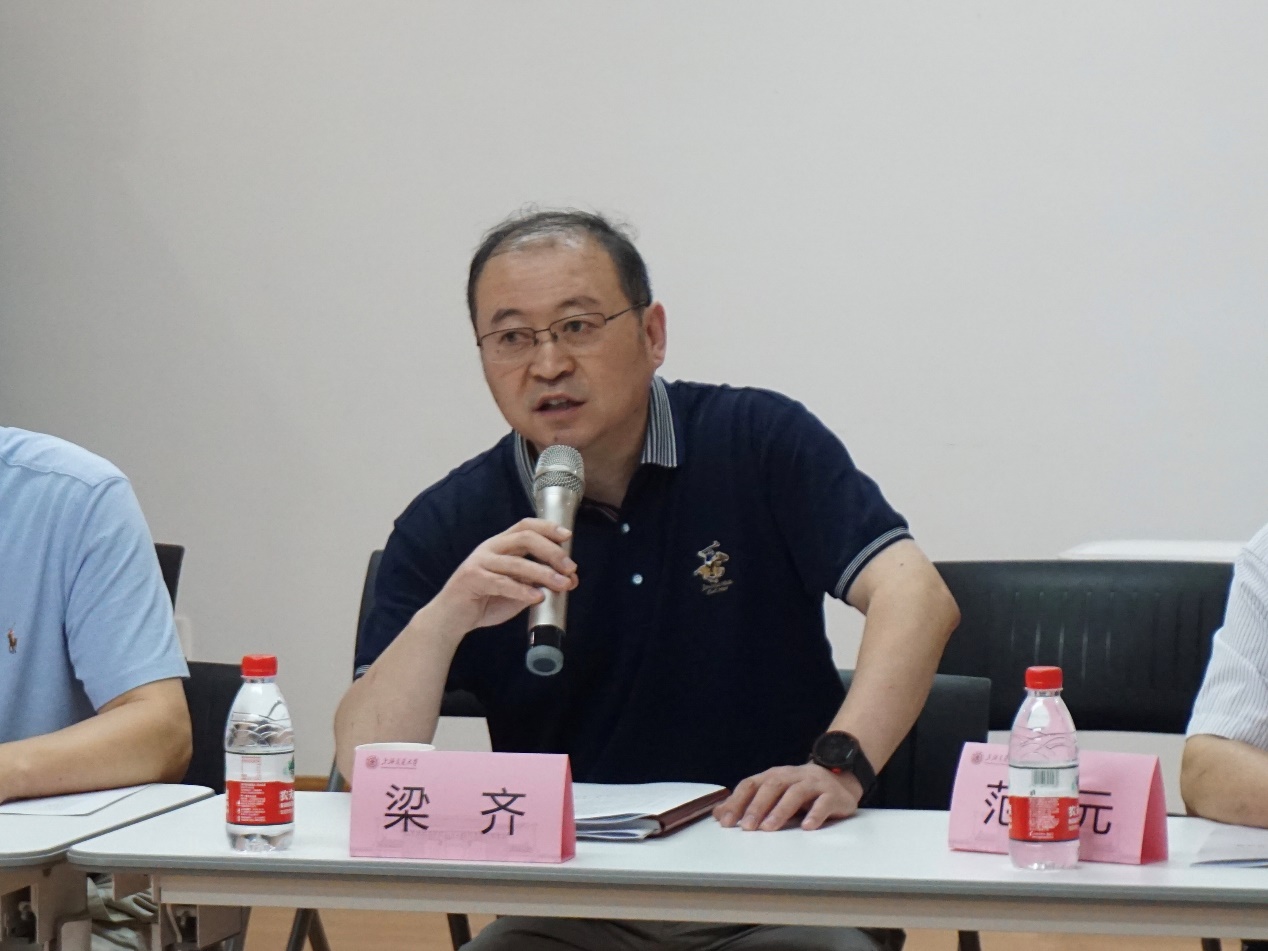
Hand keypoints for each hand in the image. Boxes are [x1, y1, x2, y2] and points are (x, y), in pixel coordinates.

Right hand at [427, 518, 577, 639]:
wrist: (450, 619)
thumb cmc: (484, 601)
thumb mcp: (517, 590)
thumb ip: (538, 583)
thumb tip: (569, 581)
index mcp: (500, 544)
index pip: (525, 526)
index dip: (547, 527)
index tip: (567, 536)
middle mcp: (490, 548)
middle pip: (525, 538)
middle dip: (552, 551)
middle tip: (570, 567)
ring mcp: (479, 562)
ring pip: (516, 562)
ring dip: (543, 573)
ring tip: (562, 584)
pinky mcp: (472, 579)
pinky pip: (502, 583)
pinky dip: (523, 590)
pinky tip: (537, 597)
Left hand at [713, 763, 862, 830]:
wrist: (839, 779)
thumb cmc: (800, 790)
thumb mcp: (772, 794)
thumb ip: (746, 803)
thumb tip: (718, 814)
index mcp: (773, 776)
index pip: (751, 785)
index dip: (737, 802)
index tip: (725, 822)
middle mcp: (791, 776)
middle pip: (772, 786)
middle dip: (757, 807)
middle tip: (747, 827)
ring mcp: (813, 783)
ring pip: (795, 793)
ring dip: (780, 810)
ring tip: (769, 828)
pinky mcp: (832, 795)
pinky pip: (823, 803)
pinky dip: (815, 814)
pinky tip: (807, 827)